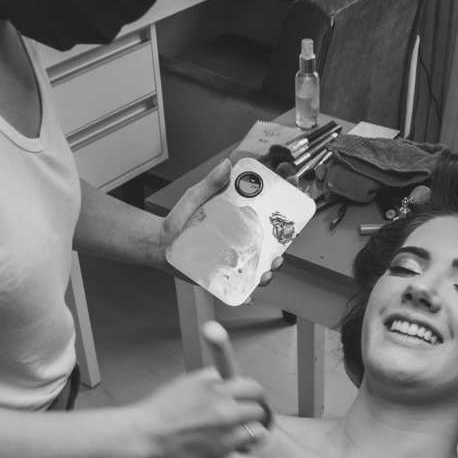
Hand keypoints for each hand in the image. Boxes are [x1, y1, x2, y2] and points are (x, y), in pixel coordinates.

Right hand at [133, 369, 269, 457]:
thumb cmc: (160, 410)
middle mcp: (226, 410)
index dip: (253, 396)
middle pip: (260, 410)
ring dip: (250, 436)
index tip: (249, 402)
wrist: (142, 436)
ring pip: (260, 435)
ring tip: (235, 438)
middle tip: (241, 421)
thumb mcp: (187, 382)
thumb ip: (213, 379)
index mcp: (218, 389)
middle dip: (252, 415)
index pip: (255, 389)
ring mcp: (226, 437)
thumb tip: (232, 381)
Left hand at [155, 158, 284, 286]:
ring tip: (268, 271)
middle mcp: (241, 240)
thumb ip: (210, 183)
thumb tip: (225, 164)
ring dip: (268, 271)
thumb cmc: (179, 221)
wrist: (161, 245)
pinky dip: (246, 290)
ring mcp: (233, 258)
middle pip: (270, 244)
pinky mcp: (223, 275)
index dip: (285, 211)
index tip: (296, 201)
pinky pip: (238, 284)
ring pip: (258, 266)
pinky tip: (248, 293)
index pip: (267, 215)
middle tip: (283, 248)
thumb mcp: (194, 198)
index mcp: (239, 219)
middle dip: (282, 247)